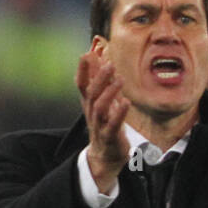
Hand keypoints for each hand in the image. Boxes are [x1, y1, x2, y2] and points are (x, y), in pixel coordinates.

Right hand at [77, 50, 130, 191]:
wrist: (106, 155)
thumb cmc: (105, 123)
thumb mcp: (102, 99)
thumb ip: (100, 78)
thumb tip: (96, 55)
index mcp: (89, 102)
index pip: (81, 84)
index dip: (82, 70)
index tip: (87, 53)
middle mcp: (91, 112)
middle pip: (91, 93)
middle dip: (98, 78)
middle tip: (109, 64)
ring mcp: (99, 125)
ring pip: (100, 108)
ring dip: (109, 93)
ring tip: (120, 80)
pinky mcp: (110, 136)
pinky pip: (113, 125)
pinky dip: (119, 113)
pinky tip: (126, 102)